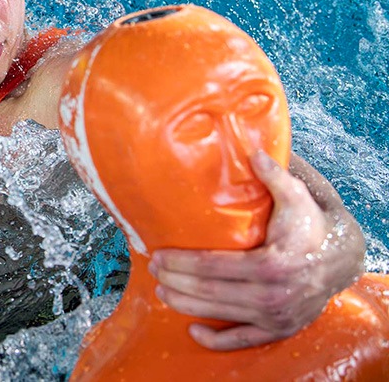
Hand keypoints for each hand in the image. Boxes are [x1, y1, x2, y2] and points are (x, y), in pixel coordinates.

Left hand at [149, 150, 363, 350]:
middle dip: (176, 281)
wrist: (341, 260)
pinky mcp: (279, 330)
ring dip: (185, 305)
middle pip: (211, 292)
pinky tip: (193, 331)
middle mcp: (273, 295)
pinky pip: (244, 341)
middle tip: (153, 270)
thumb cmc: (310, 225)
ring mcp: (276, 317)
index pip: (215, 266)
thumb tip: (253, 153)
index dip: (182, 262)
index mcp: (273, 264)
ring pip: (220, 314)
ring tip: (161, 291)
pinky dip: (217, 341)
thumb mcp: (298, 197)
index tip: (158, 255)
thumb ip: (276, 176)